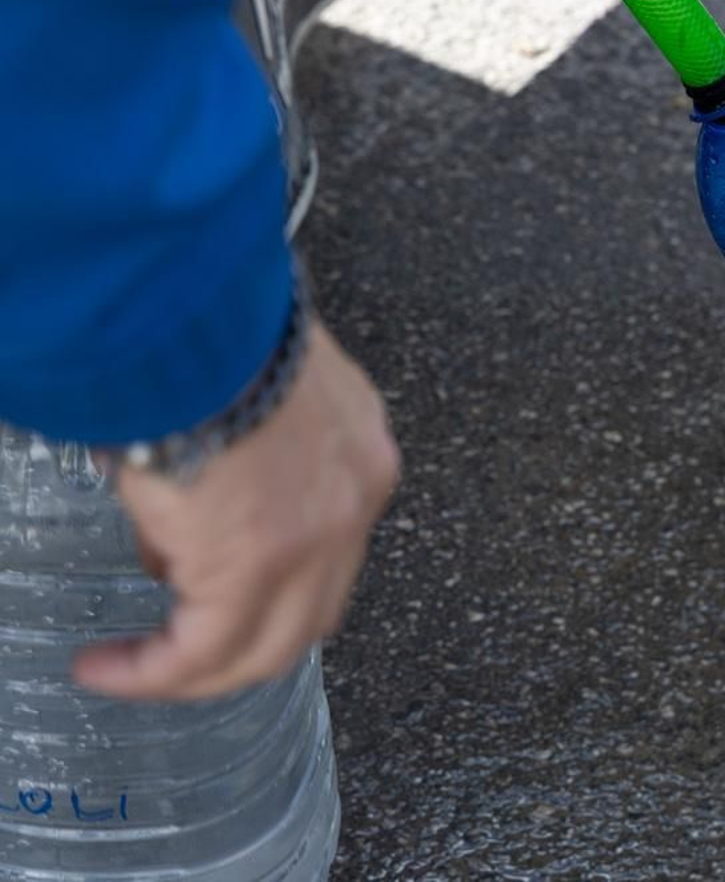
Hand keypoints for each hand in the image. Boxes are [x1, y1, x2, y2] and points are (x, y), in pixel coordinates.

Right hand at [75, 323, 399, 700]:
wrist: (196, 315)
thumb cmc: (207, 328)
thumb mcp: (246, 390)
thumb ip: (237, 454)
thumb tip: (180, 509)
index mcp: (356, 448)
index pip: (327, 547)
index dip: (266, 583)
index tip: (199, 588)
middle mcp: (354, 496)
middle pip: (309, 610)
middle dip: (238, 640)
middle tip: (173, 650)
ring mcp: (320, 535)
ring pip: (269, 645)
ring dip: (195, 663)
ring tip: (130, 661)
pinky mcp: (261, 563)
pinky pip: (204, 650)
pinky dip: (152, 671)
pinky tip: (106, 667)